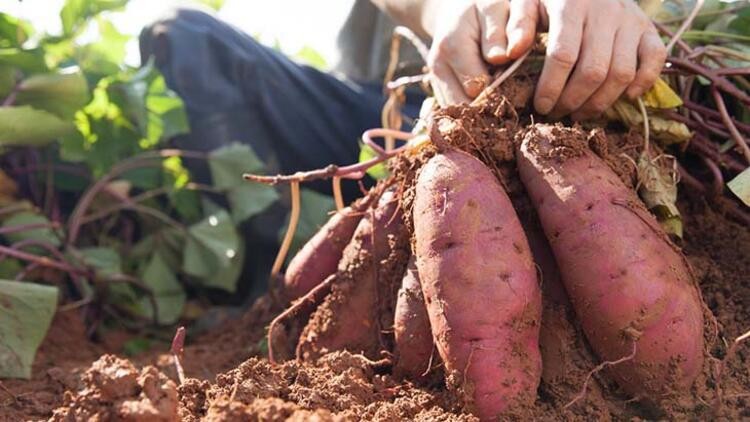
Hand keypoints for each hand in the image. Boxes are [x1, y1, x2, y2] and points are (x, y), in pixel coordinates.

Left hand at [426, 0, 666, 119]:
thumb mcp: (523, 2)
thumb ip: (513, 24)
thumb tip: (504, 55)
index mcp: (570, 2)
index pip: (562, 55)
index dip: (551, 87)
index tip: (539, 106)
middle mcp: (605, 9)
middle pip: (594, 70)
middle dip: (572, 100)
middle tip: (556, 114)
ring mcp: (630, 18)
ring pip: (622, 73)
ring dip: (601, 101)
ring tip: (579, 112)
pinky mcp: (648, 27)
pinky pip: (654, 60)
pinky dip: (642, 82)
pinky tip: (623, 97)